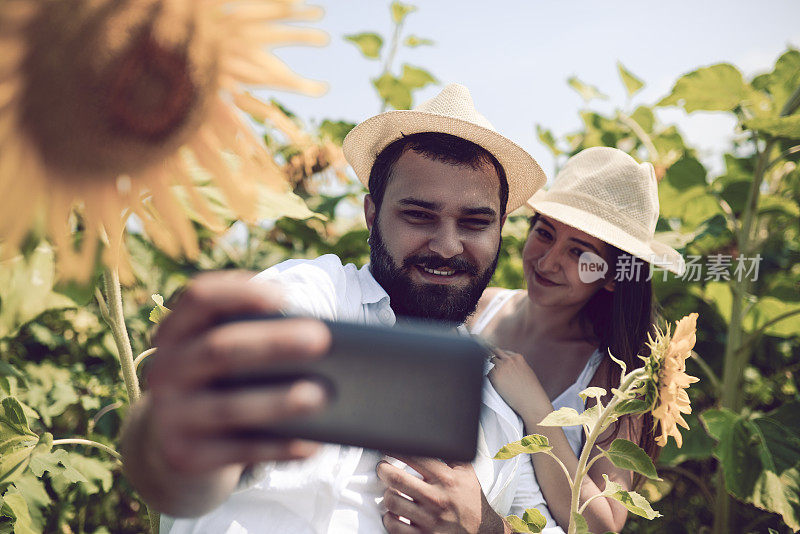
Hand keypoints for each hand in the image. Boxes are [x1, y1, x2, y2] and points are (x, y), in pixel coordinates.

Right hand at [140, 271, 330, 474]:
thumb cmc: (221, 381)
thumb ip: (253, 339)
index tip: (283, 295)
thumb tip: (316, 341)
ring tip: (320, 395)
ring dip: (278, 401)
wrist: (175, 443)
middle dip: (272, 341)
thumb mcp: (222, 354)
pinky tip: (310, 444)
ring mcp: (170, 415)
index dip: (238, 291)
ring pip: (228, 406)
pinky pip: (238, 451)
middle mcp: (164, 369)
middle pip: (218, 348)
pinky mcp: (184, 456)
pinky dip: (277, 448)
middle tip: (321, 339)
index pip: (198, 297)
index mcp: (176, 331)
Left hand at [377, 456, 503, 533]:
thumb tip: (438, 436)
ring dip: (387, 494)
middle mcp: (436, 498)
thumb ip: (451, 454)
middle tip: (382, 468)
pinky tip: (394, 513)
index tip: (388, 448)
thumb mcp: (467, 473)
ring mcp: (429, 519)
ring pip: (392, 501)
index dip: (395, 449)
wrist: (483, 532)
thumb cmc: (471, 500)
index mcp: (446, 478)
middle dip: (383, 469)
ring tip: (391, 491)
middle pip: (396, 478)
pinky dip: (389, 518)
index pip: (414, 456)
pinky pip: (394, 526)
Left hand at [487, 349, 541, 416]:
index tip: (494, 360)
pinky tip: (489, 379)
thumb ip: (516, 365)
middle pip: (493, 352)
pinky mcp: (495, 376)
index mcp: (517, 357)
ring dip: (487, 365)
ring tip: (489, 373)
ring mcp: (501, 367)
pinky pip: (486, 371)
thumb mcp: (526, 371)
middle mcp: (508, 360)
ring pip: (488, 361)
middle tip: (486, 362)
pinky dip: (485, 373)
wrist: (531, 401)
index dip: (498, 356)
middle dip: (489, 357)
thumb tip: (507, 365)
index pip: (502, 351)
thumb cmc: (531, 389)